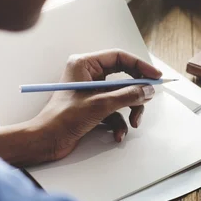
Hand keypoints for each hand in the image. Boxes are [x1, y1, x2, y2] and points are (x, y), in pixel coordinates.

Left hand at [32, 49, 161, 161]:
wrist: (45, 142)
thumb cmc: (62, 119)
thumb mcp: (100, 104)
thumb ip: (128, 95)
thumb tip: (148, 90)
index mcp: (85, 64)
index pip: (120, 57)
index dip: (140, 66)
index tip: (155, 76)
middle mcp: (89, 74)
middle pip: (124, 77)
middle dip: (136, 92)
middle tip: (148, 98)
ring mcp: (92, 91)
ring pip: (122, 95)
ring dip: (130, 110)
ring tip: (133, 123)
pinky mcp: (93, 106)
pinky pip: (115, 109)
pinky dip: (120, 122)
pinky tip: (118, 134)